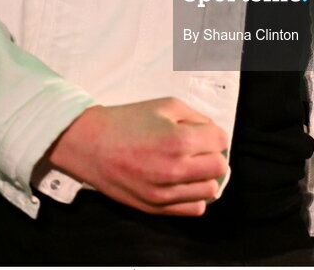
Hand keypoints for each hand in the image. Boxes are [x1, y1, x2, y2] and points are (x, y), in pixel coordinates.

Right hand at [38, 96, 228, 215]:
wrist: (92, 144)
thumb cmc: (129, 121)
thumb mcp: (166, 106)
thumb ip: (197, 118)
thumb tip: (215, 133)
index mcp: (179, 139)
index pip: (221, 141)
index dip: (213, 133)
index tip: (202, 132)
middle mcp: (175, 168)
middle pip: (220, 166)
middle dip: (212, 154)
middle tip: (198, 148)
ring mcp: (166, 192)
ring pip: (210, 190)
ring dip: (205, 176)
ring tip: (190, 165)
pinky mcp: (157, 207)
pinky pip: (194, 209)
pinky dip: (194, 195)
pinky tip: (182, 182)